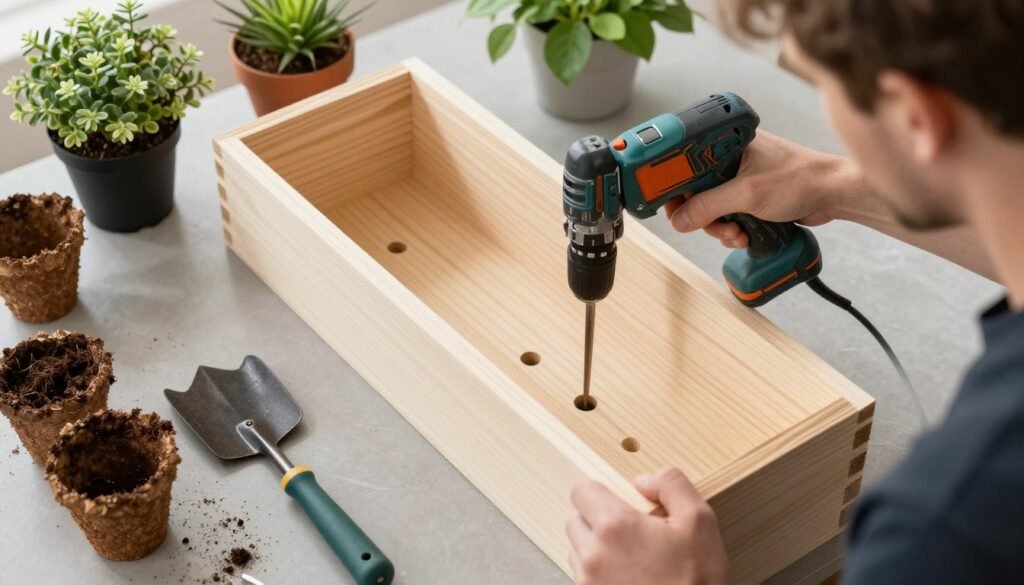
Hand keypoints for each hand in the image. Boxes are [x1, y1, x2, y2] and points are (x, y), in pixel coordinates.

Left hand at [567, 467, 728, 584]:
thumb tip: (644, 479)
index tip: (619, 503)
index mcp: (614, 526)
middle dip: (598, 520)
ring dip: (596, 548)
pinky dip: (598, 573)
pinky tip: (627, 576)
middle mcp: (592, 554)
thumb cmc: (696, 581)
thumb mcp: (699, 522)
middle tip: (631, 533)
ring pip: (577, 550)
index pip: (581, 491)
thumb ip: (672, 485)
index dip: (600, 492)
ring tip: (631, 558)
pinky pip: (582, 576)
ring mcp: (587, 582)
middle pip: (576, 519)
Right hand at [663, 131, 860, 247]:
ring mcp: (740, 178)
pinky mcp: (750, 196)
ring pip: (711, 208)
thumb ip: (709, 206)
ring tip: (736, 233)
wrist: (833, 194)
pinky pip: (727, 215)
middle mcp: (731, 158)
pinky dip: (731, 229)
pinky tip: (744, 234)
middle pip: (696, 191)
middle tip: (713, 226)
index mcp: (726, 143)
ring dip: (719, 227)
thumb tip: (680, 219)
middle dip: (703, 215)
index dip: (675, 187)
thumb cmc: (801, 178)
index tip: (669, 205)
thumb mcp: (747, 194)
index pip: (685, 164)